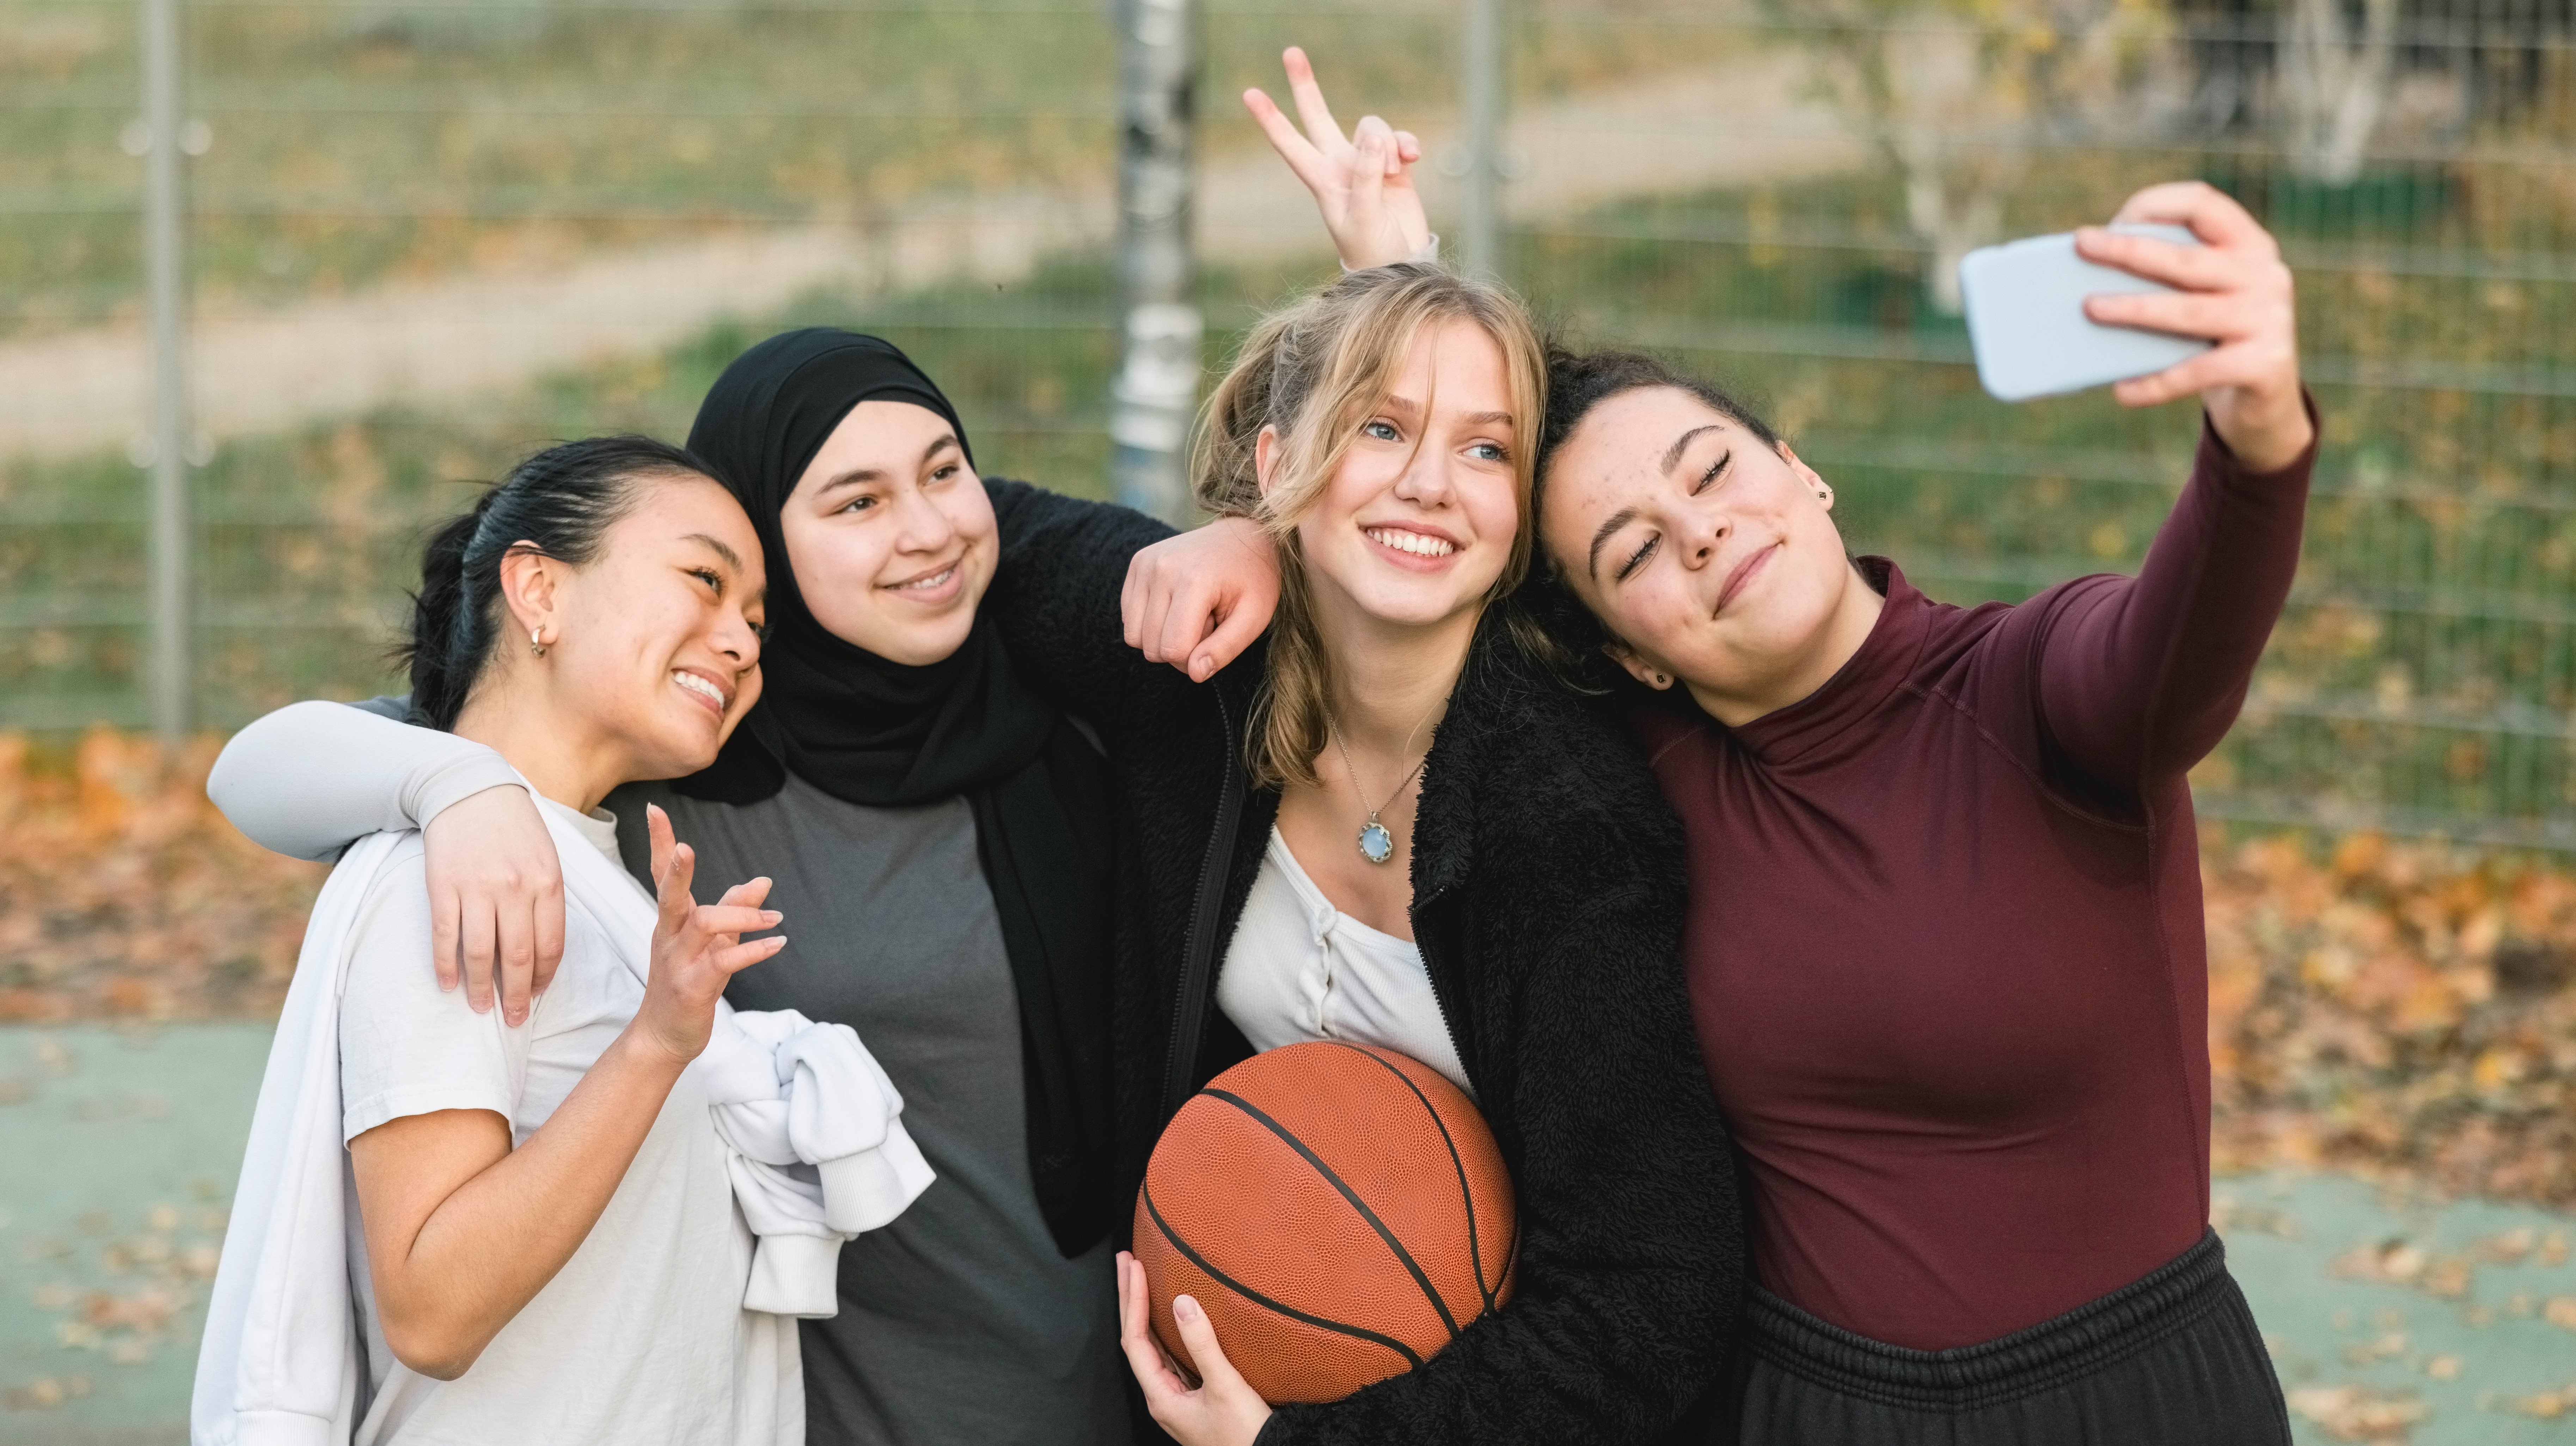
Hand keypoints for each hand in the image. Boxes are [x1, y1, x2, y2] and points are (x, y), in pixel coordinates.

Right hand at [423, 784, 565, 1026]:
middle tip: (513, 1019)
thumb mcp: (547, 859)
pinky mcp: (443, 886)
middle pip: (517, 957)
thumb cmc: (515, 829)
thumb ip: (547, 902)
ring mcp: (478, 888)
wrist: (471, 791)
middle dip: (516, 995)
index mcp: (548, 883)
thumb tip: (542, 953)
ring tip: (482, 1008)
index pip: (550, 946)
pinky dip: (445, 965)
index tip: (535, 996)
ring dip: (481, 988)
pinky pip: (445, 935)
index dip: (543, 977)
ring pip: (480, 953)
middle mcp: (515, 888)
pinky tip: (447, 984)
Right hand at [634, 804, 785, 1064]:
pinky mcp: (692, 987)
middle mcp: (669, 936)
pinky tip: (777, 944)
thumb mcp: (712, 942)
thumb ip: (735, 909)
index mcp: (671, 921)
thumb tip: (763, 880)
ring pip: (702, 925)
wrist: (664, 1036)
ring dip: (741, 915)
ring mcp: (678, 962)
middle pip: (669, 895)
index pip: (661, 874)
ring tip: (774, 917)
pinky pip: (722, 962)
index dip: (661, 843)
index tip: (655, 809)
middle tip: (685, 846)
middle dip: (676, 870)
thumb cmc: (687, 983)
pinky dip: (752, 950)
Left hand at [1118, 1252, 1271, 1445]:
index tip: (1134, 1267)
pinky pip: (1171, 1356)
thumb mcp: (1225, 1387)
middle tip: (1125, 1262)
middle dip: (1130, 1300)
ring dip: (1145, 1312)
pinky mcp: (1194, 1398)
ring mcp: (1178, 1398)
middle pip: (1137, 1340)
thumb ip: (1202, 1345)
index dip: (1133, 1301)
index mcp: (1162, 1397)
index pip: (1136, 1340)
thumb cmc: (1245, 1435)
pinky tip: (1171, 1316)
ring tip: (1140, 1279)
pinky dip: (1166, 1329)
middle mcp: (1163, 1397)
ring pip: (1153, 1347)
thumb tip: (1182, 1302)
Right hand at [1122, 516, 1280, 681]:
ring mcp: (1144, 564)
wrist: (1244, 535)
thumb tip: (1195, 674)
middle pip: (1152, 648)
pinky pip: (1129, 619)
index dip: (1195, 657)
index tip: (1216, 630)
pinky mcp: (1136, 563)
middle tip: (1207, 619)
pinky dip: (1151, 622)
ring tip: (1192, 612)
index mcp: (1194, 581)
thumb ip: (1225, 649)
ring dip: (1163, 636)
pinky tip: (1178, 603)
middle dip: (1180, 647)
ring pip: (1134, 637)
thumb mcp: (1254, 618)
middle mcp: (1161, 568)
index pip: (1173, 650)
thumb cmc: (1253, 580)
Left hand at [1243, 46, 1430, 271]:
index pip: (1290, 144)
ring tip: (1395, 173)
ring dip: (1386, 143)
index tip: (1250, 93)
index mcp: (1322, 180)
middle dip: (1305, 85)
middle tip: (1291, 51)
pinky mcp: (1395, 165)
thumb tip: (1373, 140)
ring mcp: (1367, 163)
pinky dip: (1406, 144)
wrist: (1403, 264)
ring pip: (1371, 128)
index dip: (1271, 119)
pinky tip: (1412, 159)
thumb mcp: (1363, 217)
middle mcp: (1340, 165)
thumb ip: (1366, 176)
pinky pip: (1398, 138)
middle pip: (1318, 116)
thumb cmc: (1373, 249)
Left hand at [2076, 181, 2311, 472]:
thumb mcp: (2201, 296)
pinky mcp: (2263, 364)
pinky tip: (2121, 389)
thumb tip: (2090, 282)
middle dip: (2128, 251)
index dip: (2157, 205)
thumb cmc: (2213, 337)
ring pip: (2188, 312)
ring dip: (2133, 309)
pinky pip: (2196, 372)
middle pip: (2186, 259)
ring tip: (2089, 309)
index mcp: (2250, 244)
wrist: (2266, 396)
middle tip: (2082, 246)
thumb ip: (2166, 279)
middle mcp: (2266, 275)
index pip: (2204, 204)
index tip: (2115, 219)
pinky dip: (2154, 383)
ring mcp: (2269, 319)